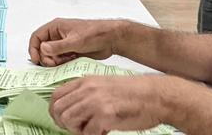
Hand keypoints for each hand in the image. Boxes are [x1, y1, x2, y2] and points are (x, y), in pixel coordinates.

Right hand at [29, 18, 122, 65]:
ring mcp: (64, 44)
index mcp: (56, 27)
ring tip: (66, 61)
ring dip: (55, 62)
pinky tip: (71, 62)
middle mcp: (57, 36)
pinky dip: (62, 64)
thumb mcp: (75, 41)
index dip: (33, 49)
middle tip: (54, 64)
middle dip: (46, 58)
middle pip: (42, 49)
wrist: (111, 39)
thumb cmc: (95, 34)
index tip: (36, 60)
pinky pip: (60, 60)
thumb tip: (42, 49)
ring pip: (51, 56)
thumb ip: (58, 46)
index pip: (37, 37)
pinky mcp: (70, 52)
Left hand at [50, 75, 164, 134]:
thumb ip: (86, 93)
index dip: (56, 112)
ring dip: (78, 131)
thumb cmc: (133, 93)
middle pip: (59, 111)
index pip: (56, 97)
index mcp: (85, 81)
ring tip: (92, 130)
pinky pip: (88, 132)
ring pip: (69, 121)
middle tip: (80, 128)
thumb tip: (71, 109)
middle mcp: (87, 89)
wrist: (155, 96)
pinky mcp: (105, 115)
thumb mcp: (104, 85)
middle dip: (66, 124)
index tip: (63, 121)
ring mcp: (95, 101)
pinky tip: (104, 132)